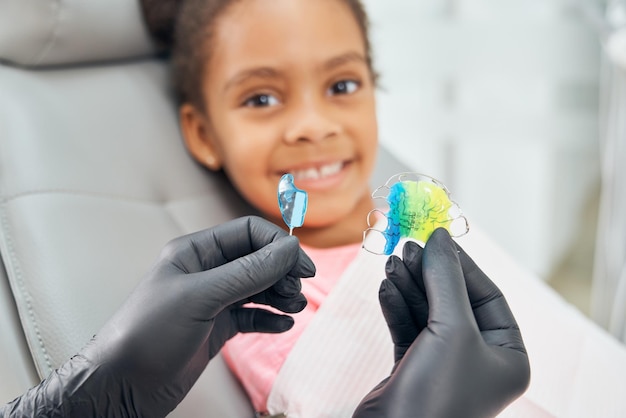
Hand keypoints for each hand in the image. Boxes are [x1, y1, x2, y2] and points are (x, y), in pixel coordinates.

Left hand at [1, 216, 314, 417]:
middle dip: (282, 272)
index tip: (302, 265)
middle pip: (258, 260)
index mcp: (196, 252)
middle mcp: (207, 272)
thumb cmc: (149, 333)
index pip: (248, 233)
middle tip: (297, 291)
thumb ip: (248, 272)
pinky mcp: (217, 327)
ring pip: (258, 288)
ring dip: (280, 295)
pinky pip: (253, 316)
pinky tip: (283, 326)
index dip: (278, 245)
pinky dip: (270, 319)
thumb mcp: (201, 296)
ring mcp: (213, 300)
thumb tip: (290, 249)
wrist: (122, 385)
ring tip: (293, 308)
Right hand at [354, 228, 529, 417]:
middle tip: (408, 248)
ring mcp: (445, 364)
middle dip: (430, 274)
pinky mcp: (414, 369)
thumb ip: (446, 278)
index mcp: (507, 356)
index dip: (463, 265)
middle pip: (454, 300)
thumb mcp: (451, 328)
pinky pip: (409, 328)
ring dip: (410, 287)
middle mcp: (479, 359)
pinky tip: (386, 289)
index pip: (489, 295)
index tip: (436, 238)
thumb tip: (440, 236)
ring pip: (428, 312)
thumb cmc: (438, 392)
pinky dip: (397, 307)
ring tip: (392, 264)